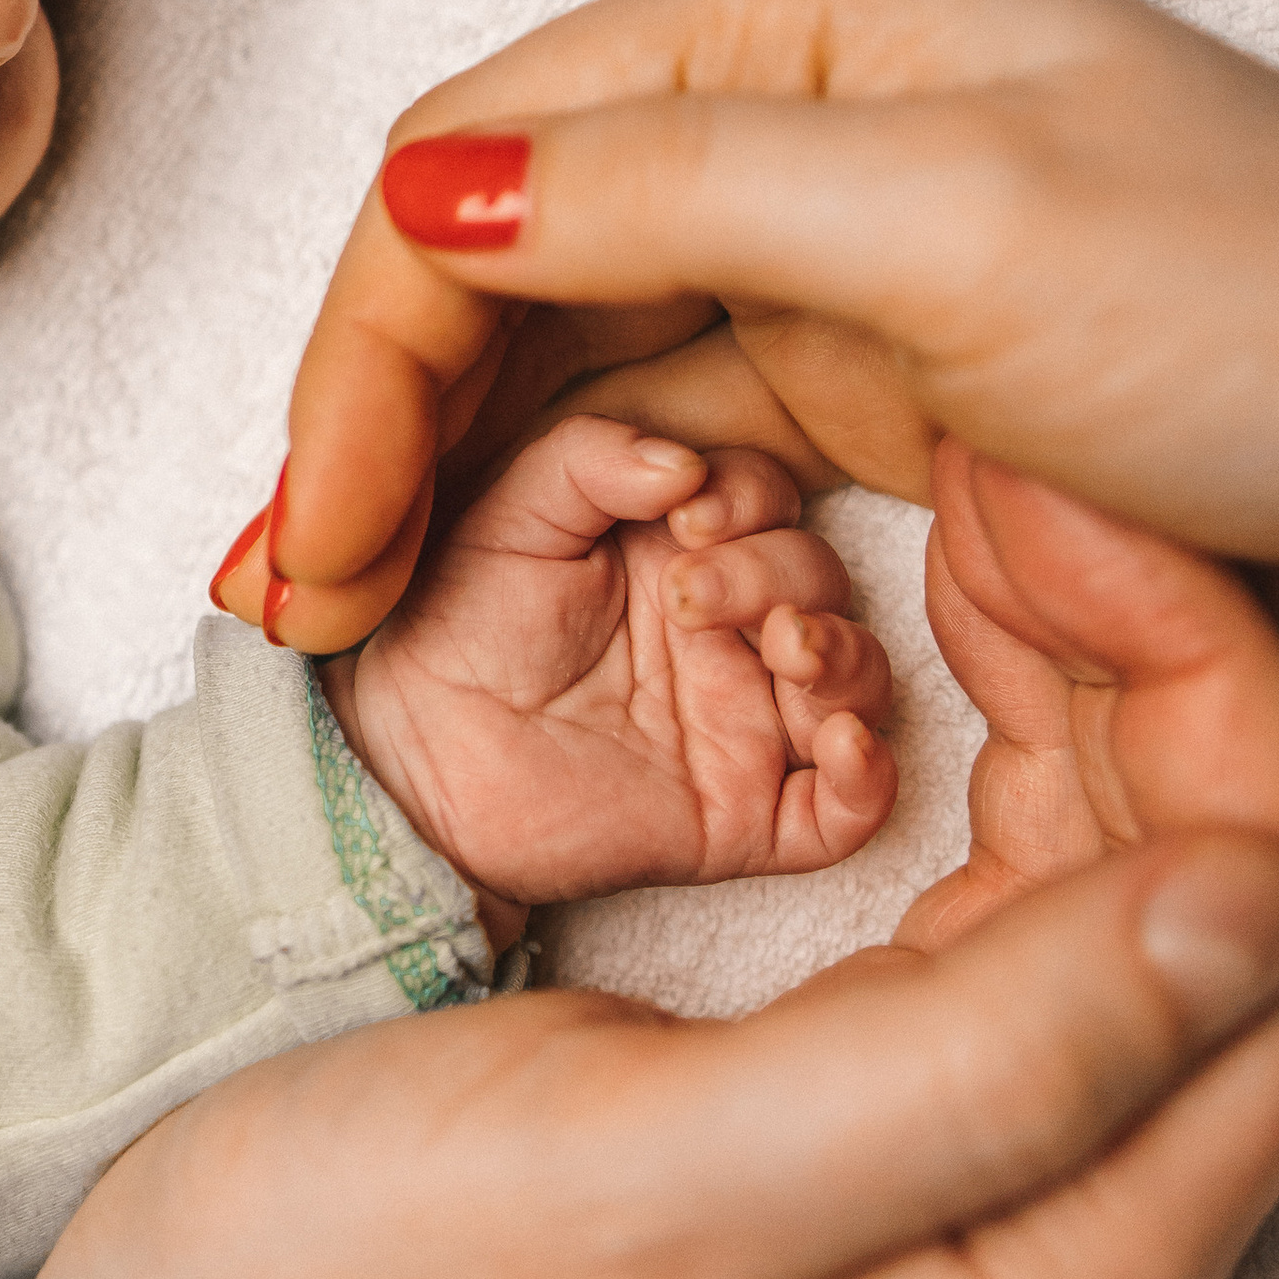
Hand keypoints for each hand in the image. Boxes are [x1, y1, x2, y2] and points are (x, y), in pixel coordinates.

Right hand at [0, 471, 1278, 1278]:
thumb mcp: (667, 1175)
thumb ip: (990, 1062)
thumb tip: (1268, 892)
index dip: (1222, 683)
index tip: (1074, 491)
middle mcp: (1084, 1264)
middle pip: (1257, 901)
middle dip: (1182, 657)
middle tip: (1028, 462)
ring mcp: (1008, 1205)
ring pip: (1171, 881)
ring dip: (1115, 682)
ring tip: (994, 500)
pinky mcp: (920, 1140)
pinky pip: (1066, 901)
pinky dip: (1042, 743)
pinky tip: (966, 628)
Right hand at [207, 0, 1278, 650]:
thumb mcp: (962, 227)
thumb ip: (677, 190)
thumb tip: (426, 196)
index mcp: (778, 17)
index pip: (470, 163)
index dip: (361, 353)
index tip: (319, 538)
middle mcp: (774, 101)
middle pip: (488, 250)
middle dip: (373, 418)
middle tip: (302, 607)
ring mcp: (821, 231)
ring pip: (554, 342)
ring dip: (443, 465)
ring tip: (356, 614)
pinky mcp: (868, 358)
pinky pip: (656, 413)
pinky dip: (560, 493)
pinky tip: (491, 577)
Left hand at [326, 417, 892, 946]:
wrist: (409, 752)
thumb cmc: (458, 622)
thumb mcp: (511, 515)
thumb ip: (590, 460)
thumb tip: (686, 465)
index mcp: (685, 549)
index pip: (773, 502)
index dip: (753, 499)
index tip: (689, 518)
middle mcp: (732, 633)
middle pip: (821, 584)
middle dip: (779, 578)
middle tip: (694, 598)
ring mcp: (745, 725)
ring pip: (858, 683)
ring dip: (843, 658)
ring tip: (786, 650)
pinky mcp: (743, 818)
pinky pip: (847, 810)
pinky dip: (870, 776)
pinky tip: (841, 741)